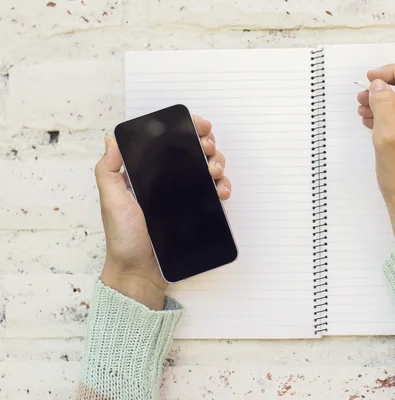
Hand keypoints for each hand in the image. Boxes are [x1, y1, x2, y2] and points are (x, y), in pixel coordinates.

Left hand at [95, 116, 230, 309]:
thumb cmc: (123, 237)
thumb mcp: (111, 200)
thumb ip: (108, 170)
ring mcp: (185, 195)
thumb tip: (111, 138)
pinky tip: (222, 190)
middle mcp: (168, 180)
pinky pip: (215, 193)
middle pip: (194, 152)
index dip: (186, 130)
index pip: (169, 143)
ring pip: (208, 169)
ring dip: (218, 163)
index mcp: (147, 172)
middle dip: (207, 144)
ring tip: (215, 171)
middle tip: (208, 149)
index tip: (199, 127)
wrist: (141, 271)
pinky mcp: (197, 211)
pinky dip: (223, 187)